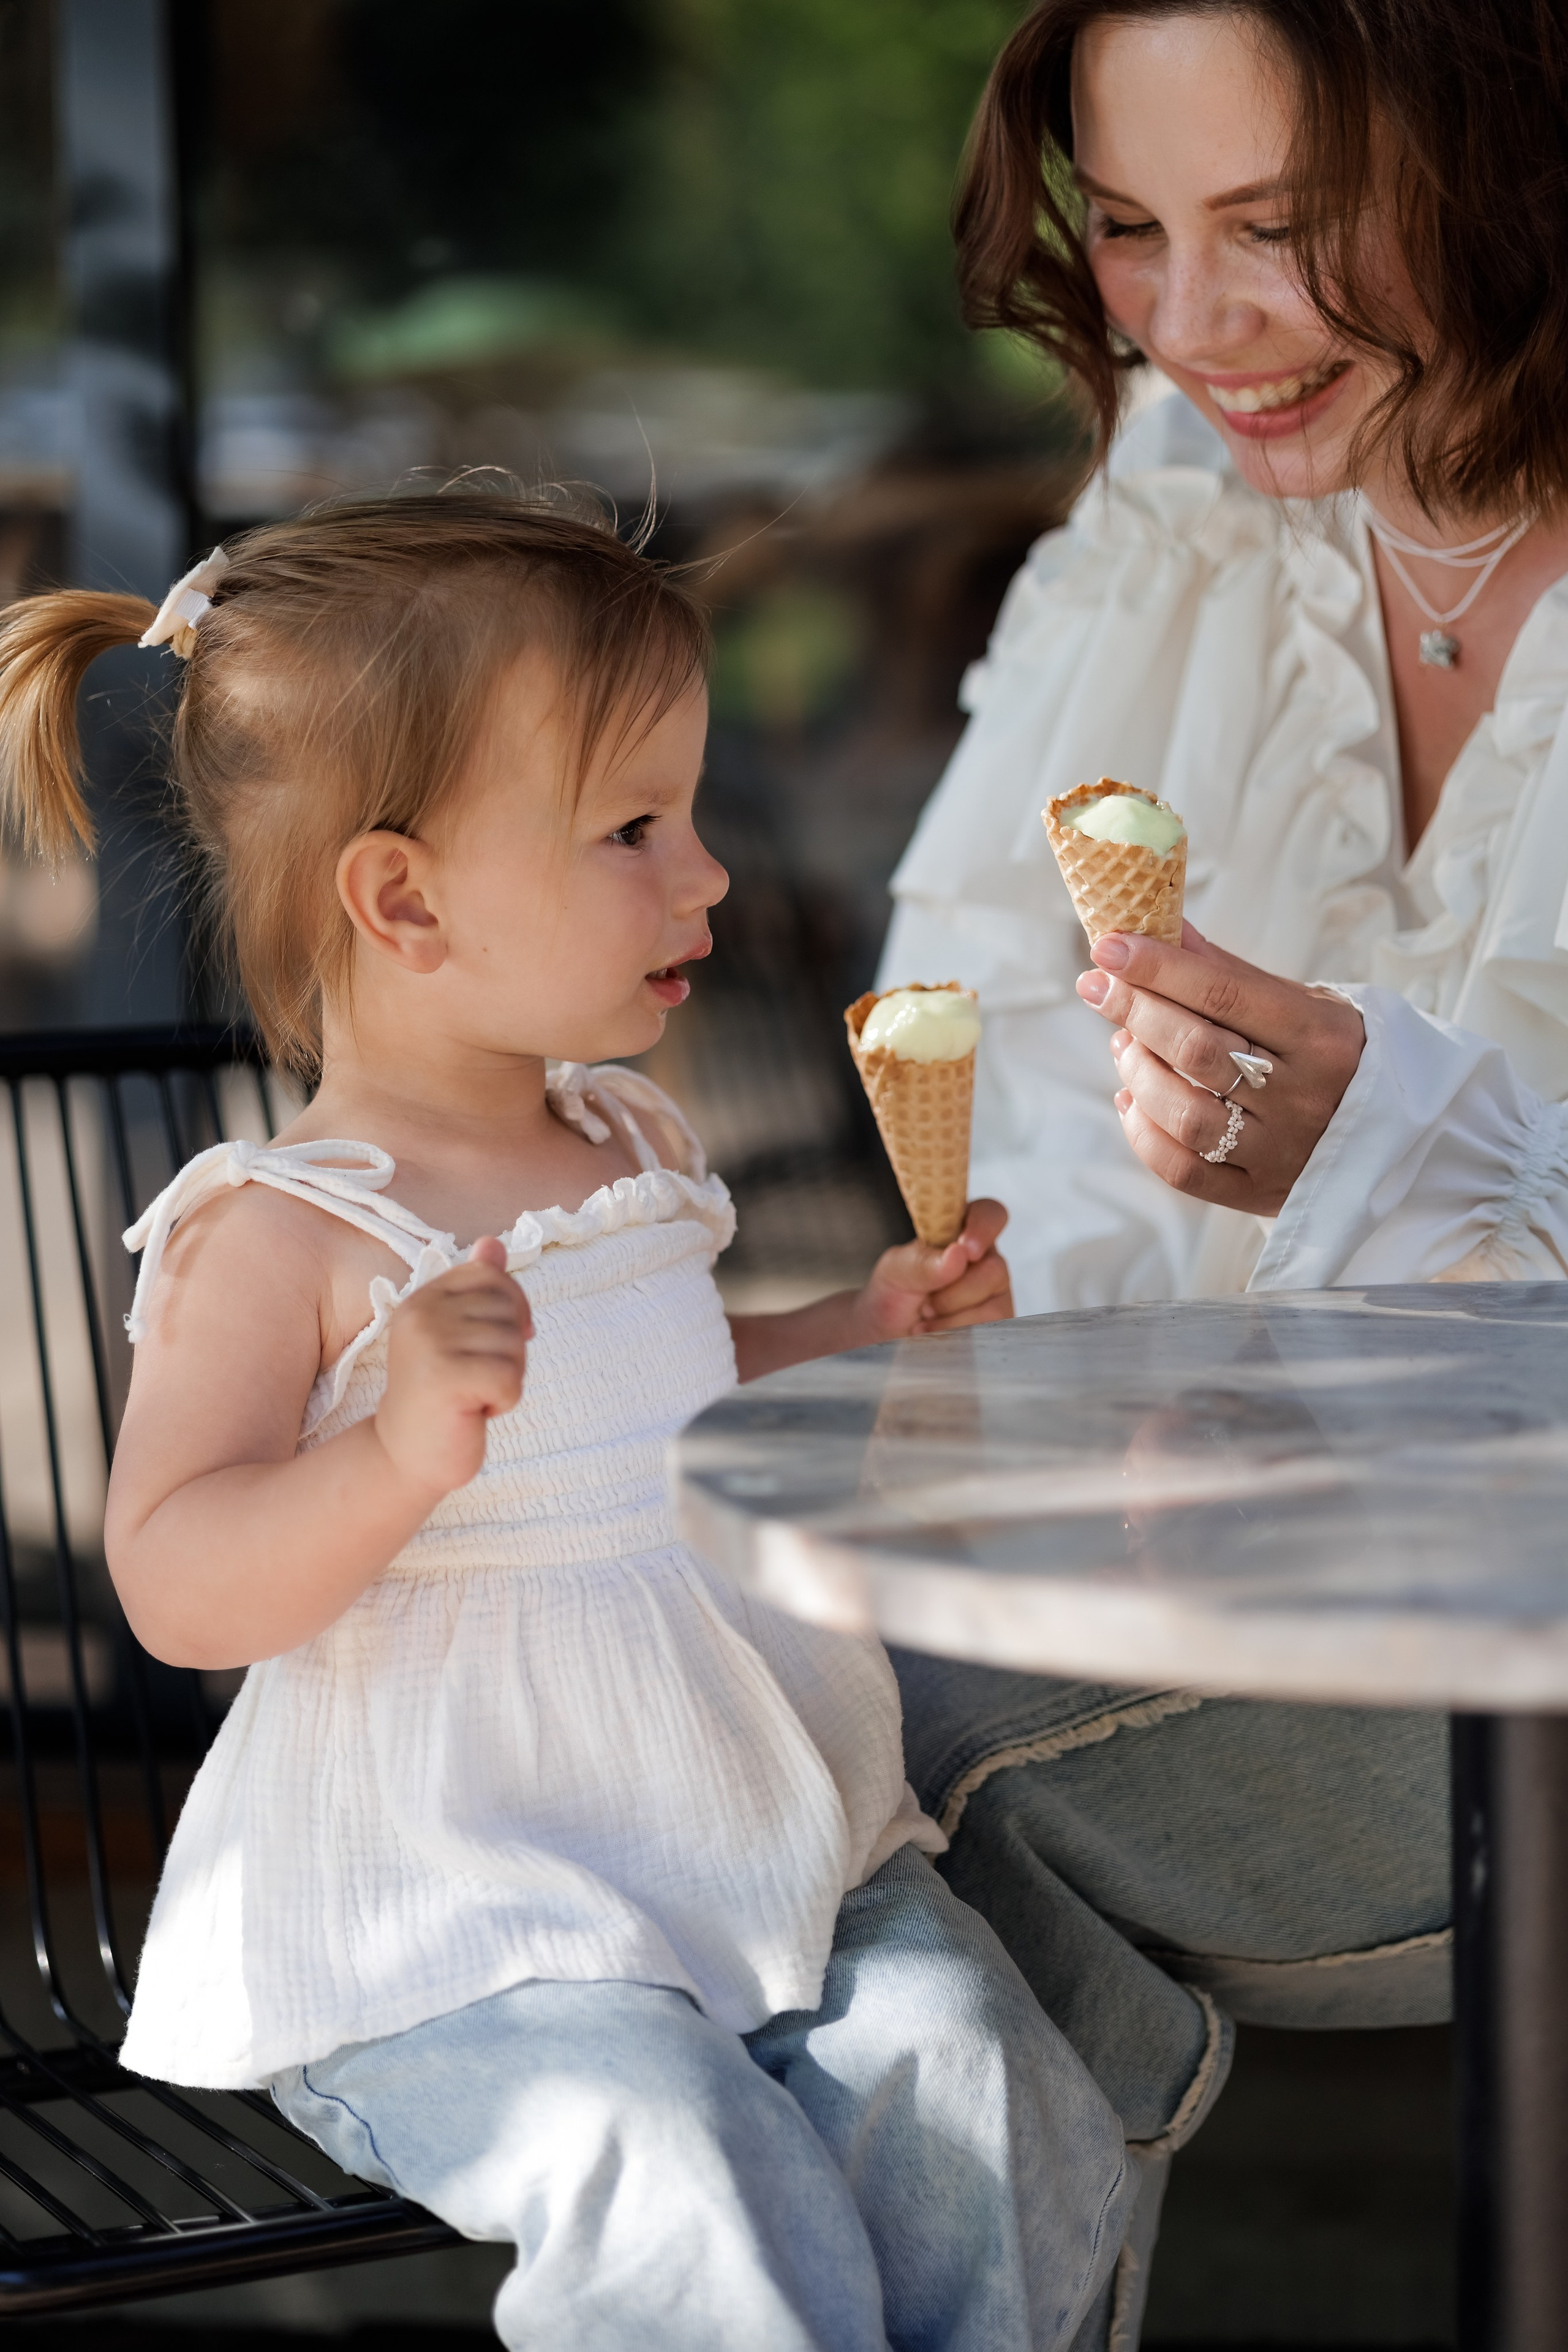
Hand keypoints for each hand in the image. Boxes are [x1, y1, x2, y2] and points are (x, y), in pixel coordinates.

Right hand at [374, 1236, 531, 1498]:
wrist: (405, 1455)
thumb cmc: (441, 1395)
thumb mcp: (458, 1335)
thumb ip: (476, 1289)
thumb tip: (494, 1243)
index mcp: (423, 1298)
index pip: (491, 1275)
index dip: (511, 1309)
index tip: (493, 1344)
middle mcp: (421, 1313)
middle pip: (509, 1309)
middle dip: (510, 1350)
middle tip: (477, 1378)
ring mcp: (429, 1344)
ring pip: (514, 1344)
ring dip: (507, 1378)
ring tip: (472, 1395)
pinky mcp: (444, 1377)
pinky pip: (510, 1377)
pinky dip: (505, 1400)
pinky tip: (476, 1411)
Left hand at [852, 1199, 1013, 1343]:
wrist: (886, 1333)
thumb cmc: (894, 1292)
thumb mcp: (896, 1270)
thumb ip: (923, 1261)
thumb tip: (959, 1255)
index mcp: (962, 1232)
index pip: (989, 1214)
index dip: (984, 1227)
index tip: (966, 1249)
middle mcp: (985, 1260)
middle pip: (995, 1269)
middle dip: (954, 1293)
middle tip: (925, 1301)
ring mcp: (994, 1293)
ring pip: (993, 1306)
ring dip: (951, 1318)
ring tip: (926, 1318)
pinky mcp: (995, 1323)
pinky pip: (988, 1329)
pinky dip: (956, 1334)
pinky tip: (936, 1333)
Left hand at [1078, 924, 1364, 1213]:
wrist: (1391, 1134)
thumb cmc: (1334, 1054)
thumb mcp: (1302, 1003)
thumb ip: (1230, 974)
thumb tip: (1164, 928)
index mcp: (1320, 1037)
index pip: (1225, 995)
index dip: (1159, 968)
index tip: (1109, 946)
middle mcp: (1303, 1097)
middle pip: (1197, 1052)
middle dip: (1136, 1011)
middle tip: (1098, 986)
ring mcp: (1280, 1152)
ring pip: (1185, 1115)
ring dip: (1137, 1072)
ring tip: (1124, 1044)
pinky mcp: (1259, 1193)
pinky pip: (1183, 1171)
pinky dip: (1142, 1132)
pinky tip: (1129, 1099)